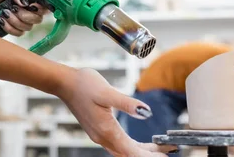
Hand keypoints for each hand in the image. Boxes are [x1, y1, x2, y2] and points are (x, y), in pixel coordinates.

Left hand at [0, 0, 48, 35]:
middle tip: (13, 8)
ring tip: (4, 13)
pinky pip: (19, 33)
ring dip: (14, 20)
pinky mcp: (15, 29)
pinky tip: (1, 20)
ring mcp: (22, 21)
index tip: (32, 6)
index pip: (44, 5)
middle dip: (25, 15)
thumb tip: (24, 1)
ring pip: (28, 27)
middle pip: (38, 19)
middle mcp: (29, 10)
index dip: (41, 8)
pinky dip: (9, 27)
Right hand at [59, 68, 177, 156]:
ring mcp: (99, 135)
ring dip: (141, 152)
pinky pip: (118, 145)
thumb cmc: (84, 84)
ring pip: (123, 151)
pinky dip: (132, 147)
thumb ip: (127, 103)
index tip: (165, 154)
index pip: (131, 151)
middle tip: (169, 151)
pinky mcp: (98, 131)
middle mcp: (102, 137)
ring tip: (160, 149)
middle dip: (149, 155)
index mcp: (106, 130)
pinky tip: (141, 144)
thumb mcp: (107, 92)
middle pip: (129, 154)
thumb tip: (147, 112)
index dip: (149, 155)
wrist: (65, 83)